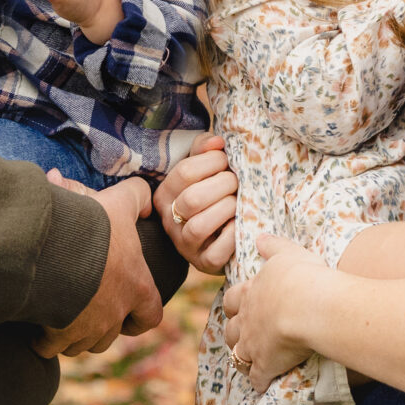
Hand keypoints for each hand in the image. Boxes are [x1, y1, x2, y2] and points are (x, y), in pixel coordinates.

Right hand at [36, 176, 163, 357]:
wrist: (56, 246)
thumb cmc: (94, 226)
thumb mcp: (119, 201)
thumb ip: (137, 196)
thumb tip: (144, 204)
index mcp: (137, 286)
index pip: (151, 316)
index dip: (139, 318)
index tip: (128, 317)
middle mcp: (116, 313)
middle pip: (109, 336)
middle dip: (97, 328)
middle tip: (83, 313)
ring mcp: (88, 327)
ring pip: (81, 345)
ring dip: (72, 337)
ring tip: (58, 320)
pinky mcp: (59, 333)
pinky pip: (50, 348)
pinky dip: (43, 342)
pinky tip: (34, 328)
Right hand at [157, 139, 235, 273]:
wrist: (219, 233)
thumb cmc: (211, 192)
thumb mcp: (202, 168)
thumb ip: (204, 149)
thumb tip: (217, 142)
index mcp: (164, 193)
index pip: (185, 172)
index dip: (212, 162)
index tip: (226, 161)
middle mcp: (169, 220)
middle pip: (193, 199)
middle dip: (223, 185)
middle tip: (236, 182)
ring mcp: (185, 244)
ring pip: (200, 226)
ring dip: (227, 208)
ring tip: (238, 201)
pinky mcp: (204, 262)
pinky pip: (217, 252)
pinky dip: (232, 236)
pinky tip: (240, 223)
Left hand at [223, 232, 322, 388]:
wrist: (310, 307)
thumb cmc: (303, 276)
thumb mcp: (289, 253)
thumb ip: (273, 246)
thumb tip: (259, 237)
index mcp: (250, 292)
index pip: (232, 299)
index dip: (234, 303)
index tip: (237, 306)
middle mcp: (246, 319)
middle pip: (231, 328)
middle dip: (235, 332)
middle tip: (242, 335)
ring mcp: (253, 344)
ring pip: (237, 354)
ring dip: (241, 357)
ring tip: (248, 360)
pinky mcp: (265, 365)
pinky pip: (257, 378)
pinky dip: (259, 381)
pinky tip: (263, 384)